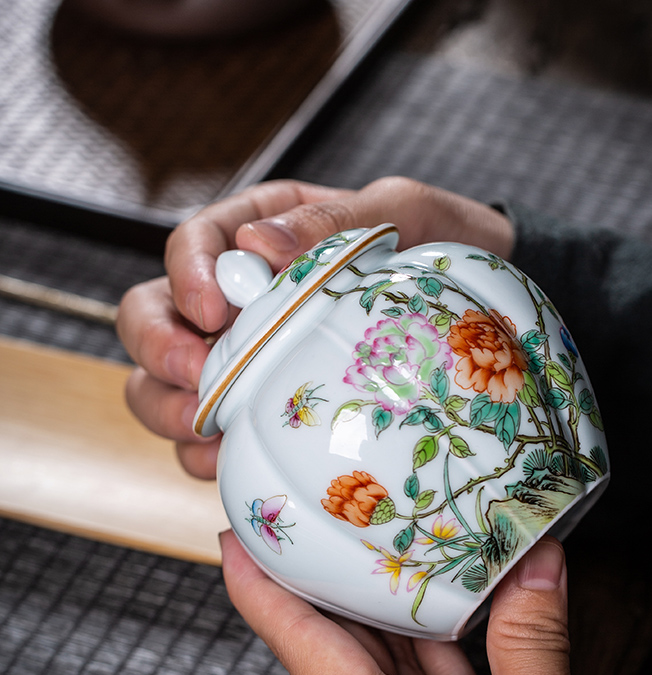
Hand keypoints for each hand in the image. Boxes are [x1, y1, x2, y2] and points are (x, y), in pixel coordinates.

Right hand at [116, 177, 513, 477]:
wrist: (476, 305)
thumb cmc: (435, 245)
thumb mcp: (399, 212)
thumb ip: (332, 220)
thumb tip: (257, 245)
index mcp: (259, 234)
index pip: (192, 244)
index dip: (186, 277)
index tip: (213, 312)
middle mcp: (237, 298)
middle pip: (152, 317)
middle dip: (160, 350)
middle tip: (196, 379)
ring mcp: (242, 358)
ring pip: (162, 383)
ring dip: (173, 411)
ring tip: (213, 434)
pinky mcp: (257, 410)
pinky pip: (205, 439)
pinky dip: (206, 455)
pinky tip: (236, 462)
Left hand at [220, 531, 632, 674]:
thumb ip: (533, 644)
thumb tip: (534, 560)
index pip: (301, 646)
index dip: (260, 588)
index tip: (237, 537)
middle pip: (340, 643)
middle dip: (328, 576)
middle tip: (324, 516)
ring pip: (390, 662)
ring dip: (393, 602)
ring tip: (394, 540)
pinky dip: (444, 641)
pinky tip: (462, 605)